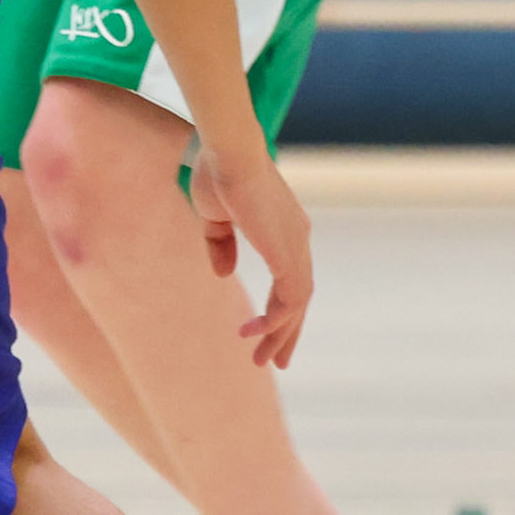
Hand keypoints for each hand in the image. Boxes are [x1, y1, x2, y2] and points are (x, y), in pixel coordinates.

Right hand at [189, 143, 314, 368]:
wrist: (227, 152)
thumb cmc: (216, 173)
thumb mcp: (214, 218)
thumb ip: (221, 247)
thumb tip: (224, 274)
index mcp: (285, 228)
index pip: (291, 278)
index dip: (280, 309)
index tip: (263, 333)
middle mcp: (298, 238)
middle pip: (300, 297)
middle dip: (288, 332)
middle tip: (275, 362)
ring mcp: (296, 246)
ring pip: (297, 305)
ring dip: (280, 335)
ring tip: (261, 360)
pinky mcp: (287, 254)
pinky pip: (289, 301)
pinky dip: (273, 322)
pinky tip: (251, 334)